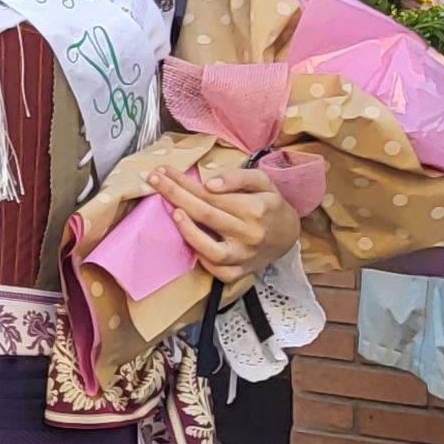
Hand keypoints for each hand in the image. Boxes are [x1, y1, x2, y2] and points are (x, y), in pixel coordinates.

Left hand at [154, 163, 300, 281]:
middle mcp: (250, 234)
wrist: (288, 235)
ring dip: (186, 229)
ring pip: (209, 248)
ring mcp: (244, 257)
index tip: (164, 170)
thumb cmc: (270, 204)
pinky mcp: (240, 273)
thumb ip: (238, 177)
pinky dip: (200, 256)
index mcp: (256, 208)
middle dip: (175, 195)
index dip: (184, 182)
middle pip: (205, 214)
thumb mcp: (262, 181)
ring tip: (171, 210)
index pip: (211, 194)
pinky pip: (215, 269)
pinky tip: (188, 239)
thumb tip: (209, 182)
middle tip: (154, 180)